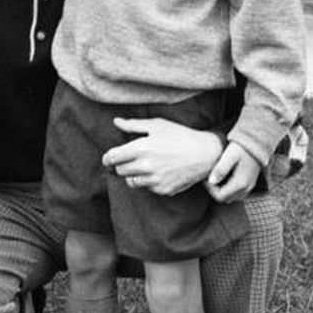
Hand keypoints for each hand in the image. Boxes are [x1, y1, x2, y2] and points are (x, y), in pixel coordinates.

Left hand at [101, 117, 224, 196]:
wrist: (205, 153)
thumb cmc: (180, 135)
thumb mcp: (157, 125)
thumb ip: (133, 125)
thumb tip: (116, 122)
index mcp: (141, 148)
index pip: (112, 158)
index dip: (108, 158)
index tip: (110, 158)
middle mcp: (145, 166)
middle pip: (119, 171)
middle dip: (121, 165)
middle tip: (130, 159)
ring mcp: (155, 180)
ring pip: (131, 182)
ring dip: (133, 174)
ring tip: (143, 165)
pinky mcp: (163, 190)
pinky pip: (146, 188)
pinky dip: (147, 181)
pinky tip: (158, 172)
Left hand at [205, 142, 260, 202]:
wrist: (258, 142)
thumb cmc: (241, 147)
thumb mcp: (229, 156)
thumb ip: (220, 169)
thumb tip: (211, 182)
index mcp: (240, 183)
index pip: (220, 196)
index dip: (210, 189)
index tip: (205, 177)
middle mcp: (246, 188)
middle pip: (225, 199)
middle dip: (215, 191)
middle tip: (209, 177)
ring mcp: (250, 187)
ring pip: (232, 197)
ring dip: (222, 191)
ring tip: (217, 177)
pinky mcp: (251, 183)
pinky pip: (238, 193)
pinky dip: (230, 189)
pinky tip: (225, 178)